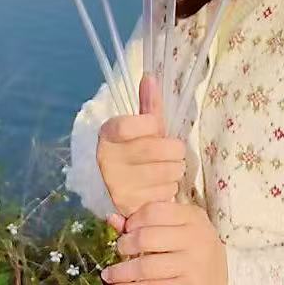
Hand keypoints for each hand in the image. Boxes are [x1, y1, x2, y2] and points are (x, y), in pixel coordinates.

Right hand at [97, 75, 184, 216]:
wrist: (110, 186)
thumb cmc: (129, 149)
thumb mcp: (136, 126)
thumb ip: (147, 104)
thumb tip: (151, 77)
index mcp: (107, 135)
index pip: (129, 125)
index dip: (149, 123)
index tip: (155, 125)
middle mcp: (108, 161)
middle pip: (158, 149)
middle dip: (174, 149)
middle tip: (173, 150)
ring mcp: (118, 186)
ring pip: (168, 172)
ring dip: (175, 168)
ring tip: (168, 167)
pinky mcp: (130, 207)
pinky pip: (166, 193)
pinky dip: (170, 187)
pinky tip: (161, 184)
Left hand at [102, 201, 227, 284]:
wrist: (217, 282)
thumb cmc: (195, 252)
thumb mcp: (181, 231)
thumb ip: (151, 222)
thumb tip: (112, 218)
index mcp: (194, 217)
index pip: (154, 210)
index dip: (134, 219)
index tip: (126, 228)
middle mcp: (196, 238)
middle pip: (147, 237)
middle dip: (125, 245)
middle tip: (119, 249)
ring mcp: (193, 265)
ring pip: (145, 266)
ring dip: (121, 272)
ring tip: (110, 274)